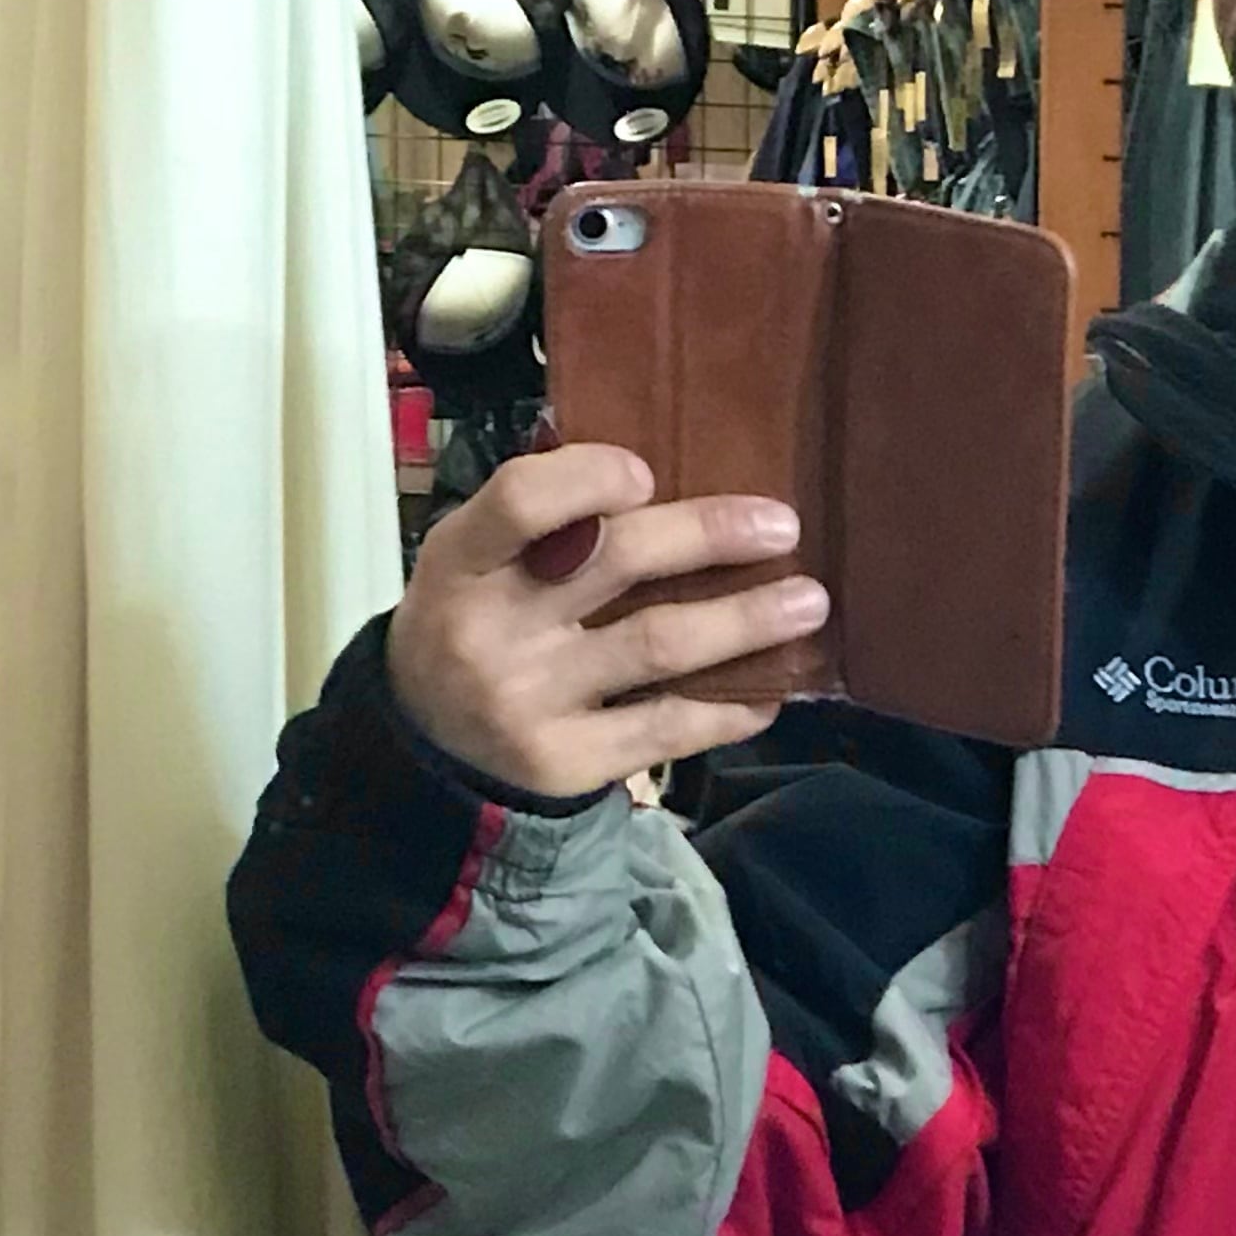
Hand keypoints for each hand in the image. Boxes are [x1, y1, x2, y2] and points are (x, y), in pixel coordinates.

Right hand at [385, 445, 830, 802]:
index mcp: (461, 561)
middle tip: (784, 526)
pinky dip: (727, 708)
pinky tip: (772, 690)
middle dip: (709, 537)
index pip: (519, 502)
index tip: (648, 473)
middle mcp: (492, 630)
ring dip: (745, 620)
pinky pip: (667, 728)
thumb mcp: (477, 563)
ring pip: (658, 646)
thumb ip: (546, 525)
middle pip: (616, 564)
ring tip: (808, 602)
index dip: (588, 480)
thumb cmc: (473, 626)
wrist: (426, 748)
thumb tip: (665, 480)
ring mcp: (531, 702)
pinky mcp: (568, 763)